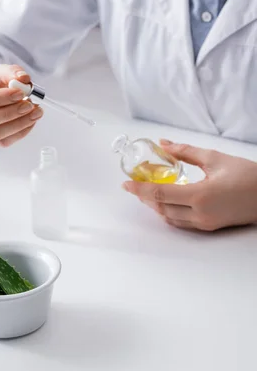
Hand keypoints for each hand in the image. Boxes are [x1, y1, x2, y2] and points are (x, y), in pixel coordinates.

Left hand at [123, 140, 256, 230]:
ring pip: (169, 217)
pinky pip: (180, 222)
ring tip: (147, 193)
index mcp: (200, 195)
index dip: (140, 189)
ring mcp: (204, 223)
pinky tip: (165, 202)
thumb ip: (186, 152)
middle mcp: (199, 213)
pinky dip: (168, 212)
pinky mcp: (208, 226)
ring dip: (155, 205)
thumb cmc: (248, 176)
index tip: (126, 184)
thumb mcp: (215, 159)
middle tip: (135, 185)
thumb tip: (165, 144)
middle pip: (161, 207)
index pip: (160, 193)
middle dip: (145, 197)